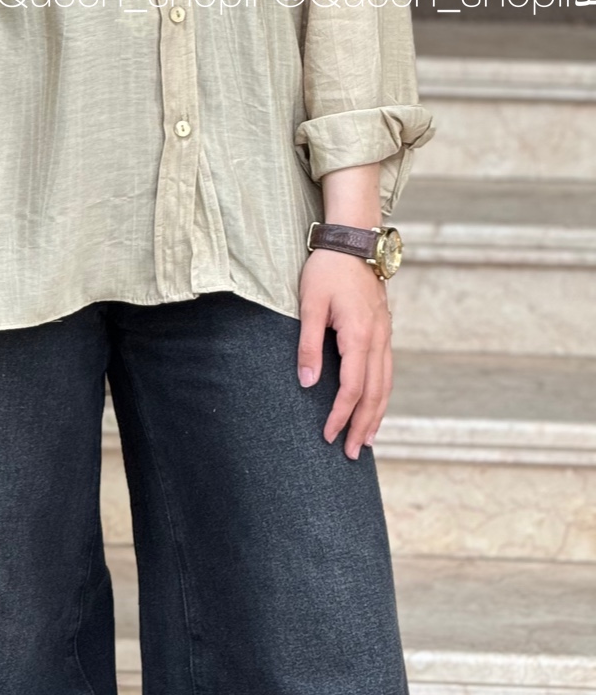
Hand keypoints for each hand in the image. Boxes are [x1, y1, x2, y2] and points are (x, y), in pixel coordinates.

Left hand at [297, 250, 392, 459]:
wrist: (354, 240)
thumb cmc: (327, 270)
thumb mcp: (309, 305)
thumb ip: (308, 345)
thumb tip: (307, 383)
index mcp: (359, 335)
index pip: (352, 388)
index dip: (341, 415)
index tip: (328, 435)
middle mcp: (378, 339)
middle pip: (375, 393)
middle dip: (363, 425)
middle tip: (351, 453)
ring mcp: (385, 335)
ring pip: (386, 384)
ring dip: (377, 414)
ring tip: (367, 439)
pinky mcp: (383, 331)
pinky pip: (387, 371)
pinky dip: (383, 394)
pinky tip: (376, 405)